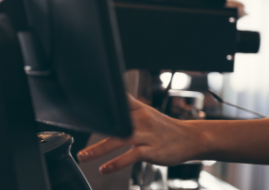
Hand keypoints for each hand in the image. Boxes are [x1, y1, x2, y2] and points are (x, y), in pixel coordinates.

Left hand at [78, 95, 204, 173]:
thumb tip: (106, 112)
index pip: (120, 100)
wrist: (190, 138)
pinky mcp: (152, 150)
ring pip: (120, 139)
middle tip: (78, 133)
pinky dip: (116, 163)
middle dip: (96, 128)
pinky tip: (104, 169)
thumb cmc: (164, 128)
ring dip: (99, 149)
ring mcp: (148, 134)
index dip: (104, 100)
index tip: (85, 104)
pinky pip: (131, 156)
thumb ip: (128, 112)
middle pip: (116, 122)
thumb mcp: (147, 115)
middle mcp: (143, 119)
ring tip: (84, 156)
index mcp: (140, 108)